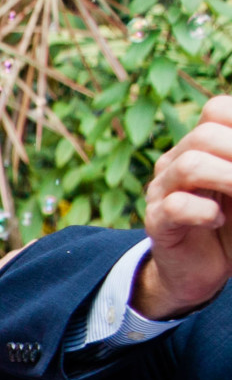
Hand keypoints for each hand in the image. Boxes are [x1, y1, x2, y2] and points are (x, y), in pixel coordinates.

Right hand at [136, 94, 231, 318]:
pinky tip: (217, 220)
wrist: (203, 268)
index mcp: (201, 147)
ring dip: (227, 179)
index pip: (216, 110)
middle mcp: (176, 163)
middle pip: (204, 135)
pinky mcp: (156, 223)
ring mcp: (161, 192)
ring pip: (189, 166)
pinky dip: (204, 212)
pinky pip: (175, 206)